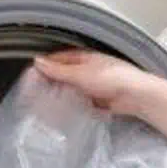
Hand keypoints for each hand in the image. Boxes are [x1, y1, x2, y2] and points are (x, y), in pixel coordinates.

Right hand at [33, 50, 160, 115]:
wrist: (135, 96)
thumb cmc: (112, 78)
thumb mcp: (80, 73)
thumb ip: (58, 70)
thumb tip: (38, 62)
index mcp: (84, 57)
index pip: (58, 58)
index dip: (44, 65)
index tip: (31, 74)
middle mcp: (87, 69)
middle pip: (62, 74)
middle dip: (50, 81)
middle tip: (34, 90)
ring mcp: (91, 84)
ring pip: (69, 88)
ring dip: (58, 94)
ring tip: (44, 101)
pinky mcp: (95, 99)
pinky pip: (76, 100)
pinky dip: (68, 104)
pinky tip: (61, 110)